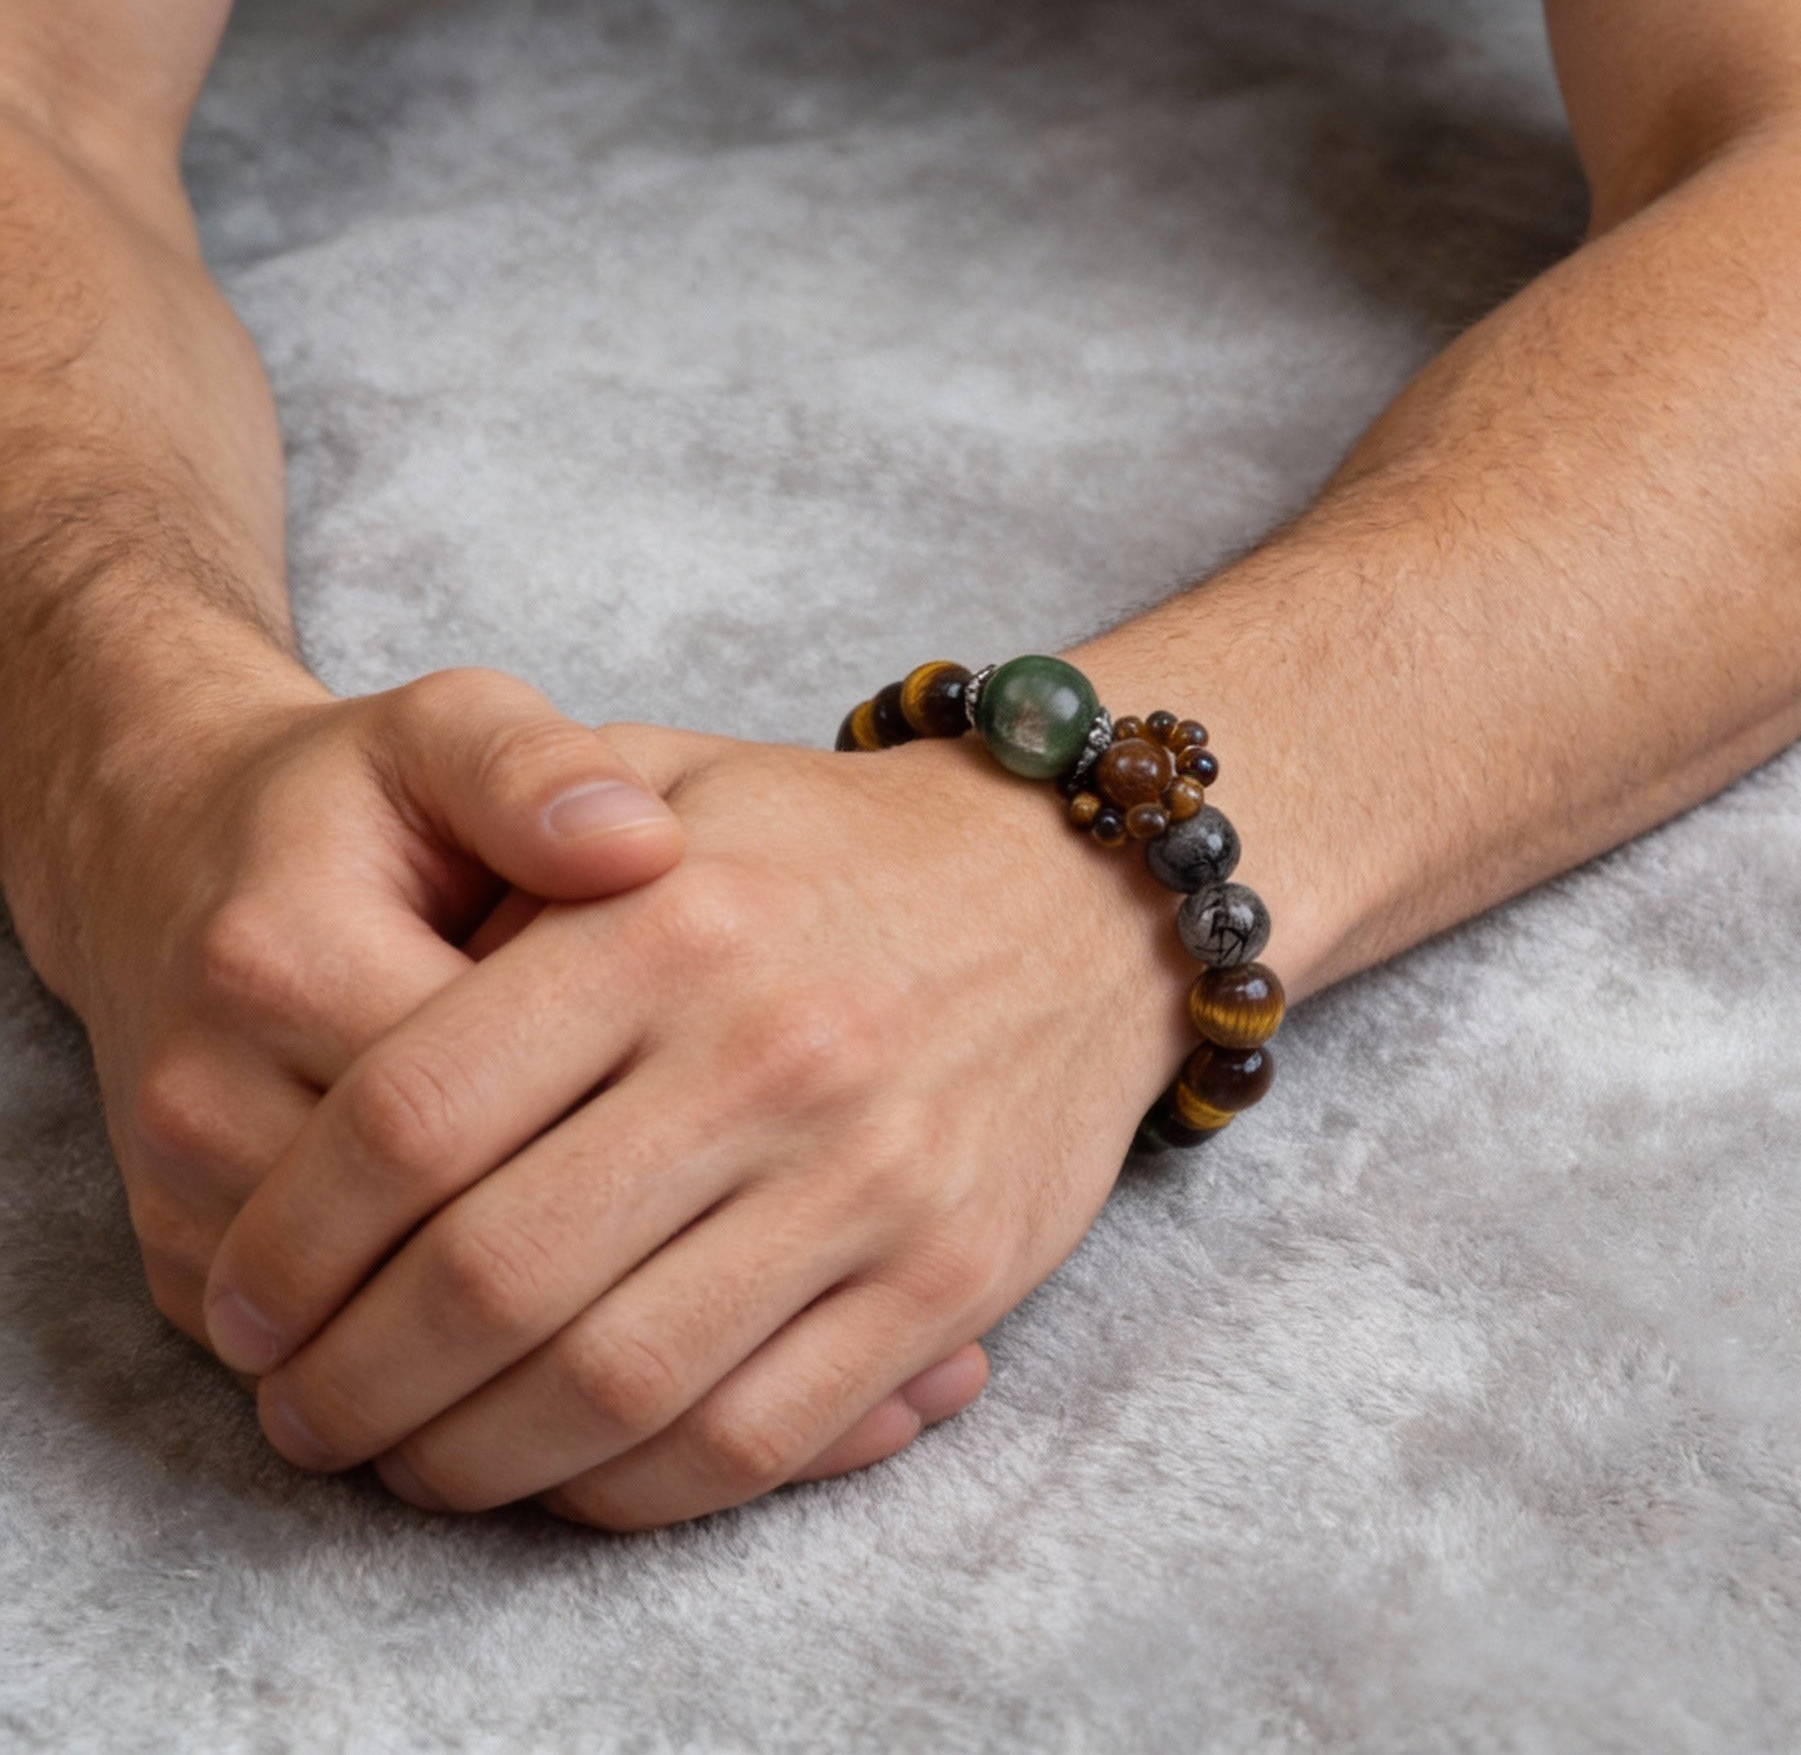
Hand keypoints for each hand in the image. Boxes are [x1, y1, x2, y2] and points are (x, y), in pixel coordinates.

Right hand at [40, 657, 686, 1352]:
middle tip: (744, 1240)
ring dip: (525, 1323)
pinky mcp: (176, 1259)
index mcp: (286, 956)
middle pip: (438, 1229)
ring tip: (681, 1286)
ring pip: (382, 1315)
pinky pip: (331, 1346)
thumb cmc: (353, 801)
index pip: (482, 1097)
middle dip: (594, 1250)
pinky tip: (571, 1322)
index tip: (747, 1118)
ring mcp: (180, 1196)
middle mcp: (206, 1093)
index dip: (624, 1118)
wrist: (172, 863)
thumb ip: (536, 770)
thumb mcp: (446, 733)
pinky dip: (448, 1356)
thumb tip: (647, 842)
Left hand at [205, 722, 1191, 1526]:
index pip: (415, 1112)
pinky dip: (628, 1490)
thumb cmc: (839, 850)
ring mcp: (871, 1176)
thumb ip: (511, 867)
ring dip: (468, 1458)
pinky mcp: (948, 1276)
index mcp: (671, 923)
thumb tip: (347, 1031)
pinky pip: (752, 1438)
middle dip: (351, 1378)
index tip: (248, 1294)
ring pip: (613, 1384)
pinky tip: (561, 1472)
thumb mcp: (674, 784)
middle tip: (297, 1408)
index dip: (294, 1232)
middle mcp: (769, 1051)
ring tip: (404, 1458)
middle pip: (492, 1273)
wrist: (1078, 893)